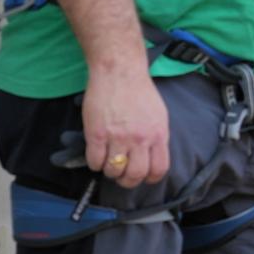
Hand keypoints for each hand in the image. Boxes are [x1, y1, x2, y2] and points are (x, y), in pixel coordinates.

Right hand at [83, 67, 170, 188]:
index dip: (150, 178)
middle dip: (127, 181)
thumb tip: (152, 156)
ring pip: (114, 170)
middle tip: (121, 176)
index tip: (143, 178)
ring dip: (110, 172)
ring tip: (108, 164)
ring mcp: (118, 137)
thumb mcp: (158, 115)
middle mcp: (140, 139)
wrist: (120, 73)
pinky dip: (95, 164)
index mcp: (158, 134)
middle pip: (135, 174)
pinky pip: (95, 161)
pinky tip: (96, 157)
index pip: (159, 169)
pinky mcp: (97, 134)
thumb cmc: (140, 92)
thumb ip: (157, 136)